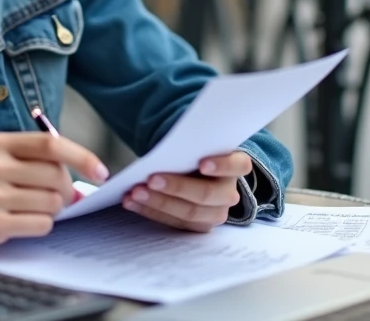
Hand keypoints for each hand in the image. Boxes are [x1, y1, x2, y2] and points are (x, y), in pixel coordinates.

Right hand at [0, 132, 108, 252]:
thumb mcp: (0, 157)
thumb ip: (36, 158)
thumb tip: (82, 175)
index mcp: (0, 143)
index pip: (51, 145)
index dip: (81, 157)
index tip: (101, 171)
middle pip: (55, 176)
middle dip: (67, 190)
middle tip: (62, 196)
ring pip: (51, 202)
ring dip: (54, 209)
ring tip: (35, 208)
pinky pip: (40, 224)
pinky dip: (42, 225)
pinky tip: (25, 221)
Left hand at [122, 151, 251, 231]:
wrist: (195, 171)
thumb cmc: (195, 153)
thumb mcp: (198, 144)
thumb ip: (191, 144)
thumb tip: (169, 147)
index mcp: (236, 165)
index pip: (238, 165)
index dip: (222, 165)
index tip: (202, 164)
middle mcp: (229, 192)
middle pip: (206, 193)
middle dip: (176, 187)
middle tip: (150, 179)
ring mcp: (216, 213)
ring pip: (189, 213)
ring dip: (158, 203)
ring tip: (134, 192)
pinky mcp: (198, 226)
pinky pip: (174, 222)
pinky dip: (150, 211)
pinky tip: (131, 202)